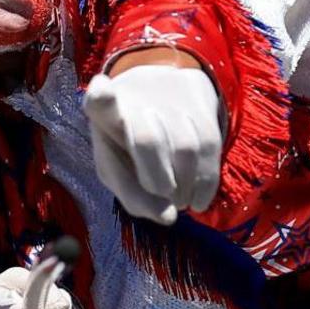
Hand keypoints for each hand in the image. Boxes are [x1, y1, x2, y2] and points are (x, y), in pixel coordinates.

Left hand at [84, 55, 223, 223]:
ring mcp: (170, 100)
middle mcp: (136, 100)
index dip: (101, 98)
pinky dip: (205, 185)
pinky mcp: (200, 106)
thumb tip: (169, 218)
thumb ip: (135, 198)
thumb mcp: (119, 174)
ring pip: (186, 149)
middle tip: (162, 193)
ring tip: (178, 199)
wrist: (160, 107)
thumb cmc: (128, 149)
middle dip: (158, 180)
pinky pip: (210, 150)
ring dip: (184, 187)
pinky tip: (196, 200)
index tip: (101, 90)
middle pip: (148, 141)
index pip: (99, 102)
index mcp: (103, 116)